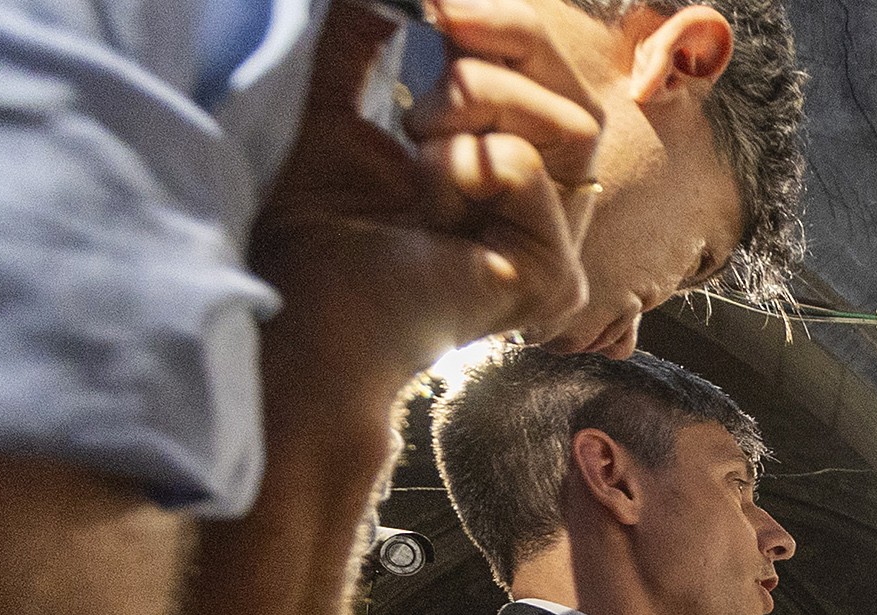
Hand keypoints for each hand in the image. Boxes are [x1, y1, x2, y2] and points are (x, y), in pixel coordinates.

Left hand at [251, 0, 604, 398]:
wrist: (302, 321)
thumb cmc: (313, 239)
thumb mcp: (334, 109)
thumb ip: (361, 44)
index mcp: (504, 177)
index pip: (547, 86)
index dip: (509, 29)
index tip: (442, 3)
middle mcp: (542, 215)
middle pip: (574, 97)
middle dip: (503, 46)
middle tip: (436, 33)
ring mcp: (554, 249)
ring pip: (570, 125)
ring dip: (480, 101)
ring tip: (416, 137)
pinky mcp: (552, 277)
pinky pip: (526, 169)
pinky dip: (464, 165)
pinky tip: (426, 205)